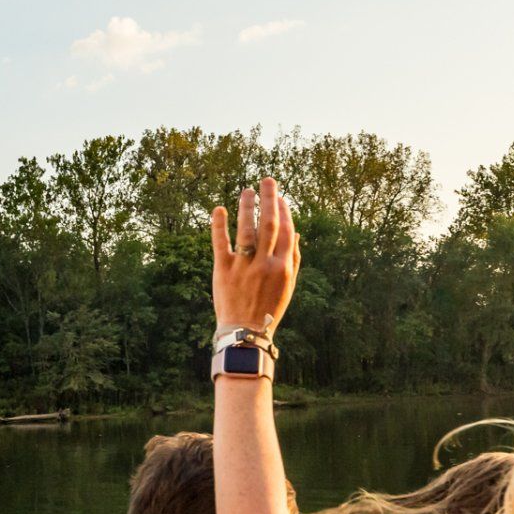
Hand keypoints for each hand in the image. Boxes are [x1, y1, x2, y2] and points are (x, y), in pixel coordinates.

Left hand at [211, 177, 300, 333]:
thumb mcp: (288, 286)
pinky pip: (221, 244)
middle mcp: (265, 264)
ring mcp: (243, 267)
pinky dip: (219, 226)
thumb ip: (292, 258)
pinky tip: (219, 209)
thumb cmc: (268, 308)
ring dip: (246, 207)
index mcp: (283, 267)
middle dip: (269, 199)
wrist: (245, 333)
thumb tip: (294, 231)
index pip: (285, 231)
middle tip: (267, 180)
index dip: (283, 211)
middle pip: (268, 225)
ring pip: (246, 230)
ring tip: (247, 191)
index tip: (280, 196)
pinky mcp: (223, 271)